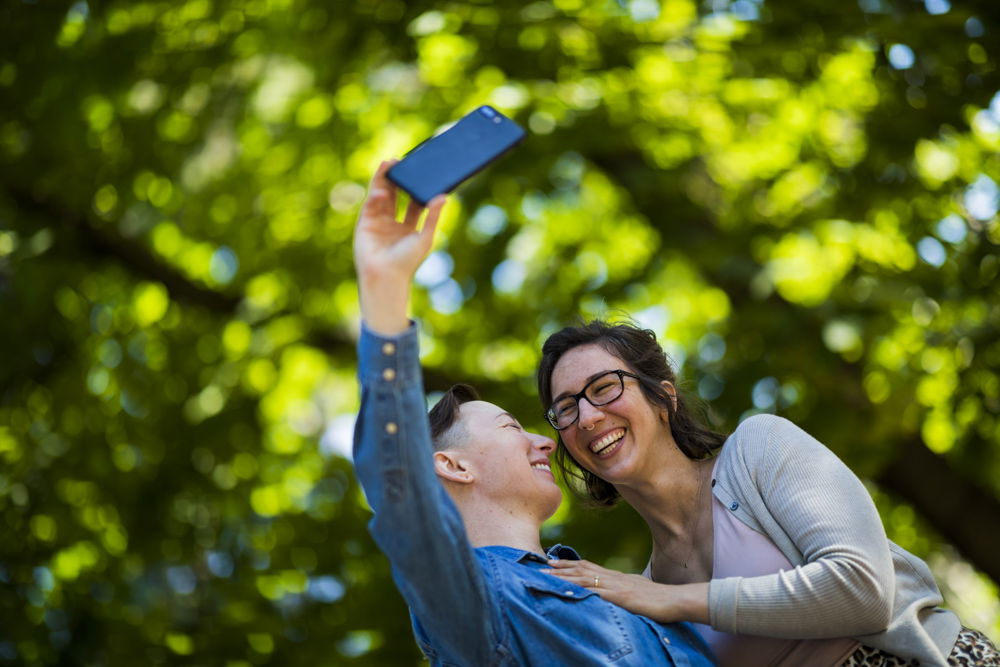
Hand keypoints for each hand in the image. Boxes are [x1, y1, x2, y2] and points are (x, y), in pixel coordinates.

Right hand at [353, 160, 446, 333]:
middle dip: (397, 178)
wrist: (386, 277)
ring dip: (383, 179)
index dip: (416, 188)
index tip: (421, 172)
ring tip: (388, 162)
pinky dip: (375, 196)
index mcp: (408, 227)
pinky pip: (370, 205)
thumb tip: (444, 196)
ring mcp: (377, 222)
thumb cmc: (407, 262)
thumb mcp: (425, 237)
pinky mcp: (364, 223)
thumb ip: (433, 216)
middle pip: (395, 195)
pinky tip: (381, 190)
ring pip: (381, 196)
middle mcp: (392, 223)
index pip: (412, 202)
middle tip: (402, 161)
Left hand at [543, 559, 708, 624]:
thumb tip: (612, 593)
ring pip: (585, 578)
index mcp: (617, 576)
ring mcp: (616, 586)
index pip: (589, 566)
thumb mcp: (637, 591)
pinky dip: (581, 589)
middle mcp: (614, 578)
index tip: (554, 561)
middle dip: (561, 568)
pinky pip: (596, 592)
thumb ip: (623, 590)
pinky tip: (569, 589)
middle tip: (542, 565)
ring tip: (548, 574)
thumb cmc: (660, 599)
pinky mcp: (620, 597)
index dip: (570, 563)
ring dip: (564, 576)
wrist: (677, 599)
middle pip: (583, 569)